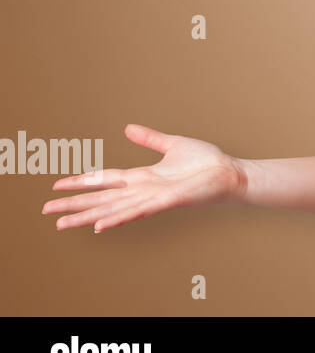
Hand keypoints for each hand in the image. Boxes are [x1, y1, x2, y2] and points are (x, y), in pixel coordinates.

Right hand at [42, 124, 245, 232]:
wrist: (230, 173)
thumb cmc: (205, 162)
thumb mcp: (173, 144)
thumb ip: (150, 138)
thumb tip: (128, 128)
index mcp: (143, 177)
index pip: (105, 179)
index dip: (82, 181)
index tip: (58, 184)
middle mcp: (144, 190)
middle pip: (101, 198)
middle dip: (74, 204)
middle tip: (46, 210)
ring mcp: (153, 198)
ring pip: (112, 208)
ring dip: (86, 215)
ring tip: (62, 223)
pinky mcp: (166, 201)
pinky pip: (137, 211)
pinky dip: (117, 217)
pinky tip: (98, 225)